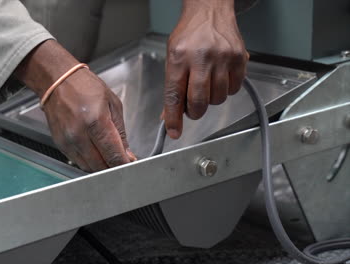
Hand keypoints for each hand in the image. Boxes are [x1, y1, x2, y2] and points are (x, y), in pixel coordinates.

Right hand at [15, 40, 135, 171]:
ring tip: (108, 155)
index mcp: (96, 120)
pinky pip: (78, 162)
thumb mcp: (113, 104)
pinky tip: (95, 152)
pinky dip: (89, 161)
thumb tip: (126, 153)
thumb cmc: (85, 87)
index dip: (124, 163)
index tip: (130, 164)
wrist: (57, 81)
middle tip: (121, 160)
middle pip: (101, 165)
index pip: (113, 153)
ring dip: (101, 165)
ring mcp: (68, 140)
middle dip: (113, 166)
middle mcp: (79, 133)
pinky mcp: (60, 144)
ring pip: (89, 167)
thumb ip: (120, 132)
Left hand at [163, 0, 248, 138]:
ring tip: (206, 84)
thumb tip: (169, 115)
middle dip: (194, 111)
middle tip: (192, 107)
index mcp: (179, 57)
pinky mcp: (239, 58)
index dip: (174, 117)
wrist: (210, 11)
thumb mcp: (172, 56)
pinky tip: (220, 77)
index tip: (174, 131)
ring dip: (211, 99)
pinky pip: (234, 89)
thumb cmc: (190, 34)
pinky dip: (226, 89)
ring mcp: (223, 58)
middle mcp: (201, 57)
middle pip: (199, 101)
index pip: (174, 95)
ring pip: (218, 98)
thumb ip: (171, 86)